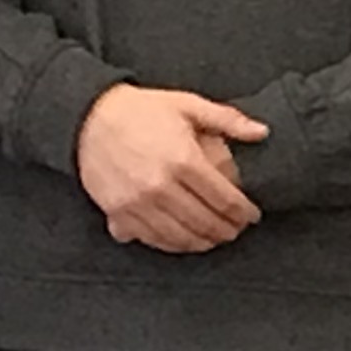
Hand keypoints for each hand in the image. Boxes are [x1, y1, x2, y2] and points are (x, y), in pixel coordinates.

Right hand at [74, 85, 266, 252]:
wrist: (88, 117)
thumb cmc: (140, 109)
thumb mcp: (186, 104)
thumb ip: (227, 119)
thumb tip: (262, 131)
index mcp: (183, 159)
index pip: (225, 199)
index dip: (244, 212)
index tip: (251, 215)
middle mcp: (162, 186)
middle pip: (206, 222)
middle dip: (227, 230)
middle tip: (236, 229)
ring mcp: (139, 204)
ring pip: (181, 237)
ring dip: (203, 242)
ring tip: (215, 238)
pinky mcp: (120, 214)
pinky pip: (153, 240)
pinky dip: (174, 245)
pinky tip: (185, 240)